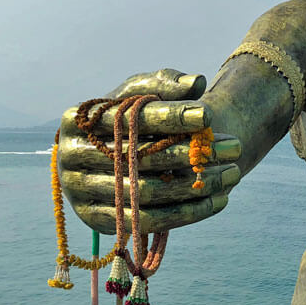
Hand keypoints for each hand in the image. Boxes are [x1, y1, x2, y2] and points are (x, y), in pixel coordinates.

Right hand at [56, 69, 241, 234]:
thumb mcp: (141, 94)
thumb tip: (198, 82)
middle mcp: (71, 157)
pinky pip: (147, 222)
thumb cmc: (128, 119)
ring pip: (146, 193)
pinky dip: (187, 213)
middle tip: (233, 146)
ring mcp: (80, 192)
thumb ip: (166, 84)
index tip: (209, 114)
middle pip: (140, 158)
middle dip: (191, 151)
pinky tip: (219, 200)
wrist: (107, 157)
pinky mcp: (96, 221)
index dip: (171, 116)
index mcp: (79, 120)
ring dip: (195, 185)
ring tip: (233, 172)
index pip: (130, 119)